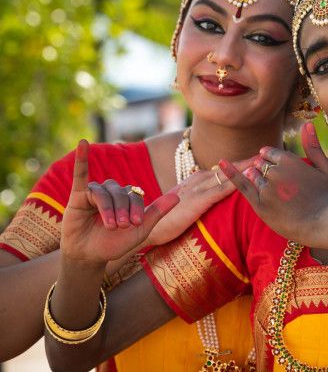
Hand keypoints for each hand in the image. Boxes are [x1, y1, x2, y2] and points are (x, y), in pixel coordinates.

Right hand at [60, 140, 178, 264]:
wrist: (90, 256)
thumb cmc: (114, 243)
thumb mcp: (141, 229)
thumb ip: (157, 212)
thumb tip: (178, 196)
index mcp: (128, 197)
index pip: (136, 195)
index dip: (136, 209)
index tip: (135, 225)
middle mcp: (113, 192)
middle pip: (121, 193)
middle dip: (123, 210)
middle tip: (121, 226)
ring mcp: (95, 192)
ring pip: (105, 193)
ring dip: (109, 209)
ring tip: (110, 225)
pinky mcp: (78, 195)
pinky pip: (81, 174)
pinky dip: (82, 159)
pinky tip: (83, 143)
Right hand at [145, 158, 254, 245]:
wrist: (147, 226)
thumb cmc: (167, 218)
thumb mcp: (187, 203)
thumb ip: (201, 198)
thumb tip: (216, 196)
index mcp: (198, 179)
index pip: (225, 169)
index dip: (243, 164)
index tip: (261, 160)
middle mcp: (199, 179)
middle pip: (230, 168)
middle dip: (250, 161)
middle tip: (270, 154)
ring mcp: (198, 188)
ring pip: (227, 175)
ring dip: (246, 167)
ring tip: (264, 161)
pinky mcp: (198, 200)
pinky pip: (220, 189)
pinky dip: (236, 182)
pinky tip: (248, 177)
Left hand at [219, 122, 327, 242]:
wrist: (320, 223)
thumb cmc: (326, 196)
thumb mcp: (324, 168)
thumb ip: (313, 145)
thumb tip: (307, 123)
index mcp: (290, 160)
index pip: (269, 153)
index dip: (273, 160)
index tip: (281, 170)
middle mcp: (275, 172)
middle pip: (260, 163)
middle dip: (266, 170)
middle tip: (282, 186)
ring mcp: (266, 188)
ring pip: (253, 174)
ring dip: (258, 178)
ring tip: (274, 191)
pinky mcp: (259, 203)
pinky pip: (241, 185)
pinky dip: (231, 173)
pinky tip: (221, 163)